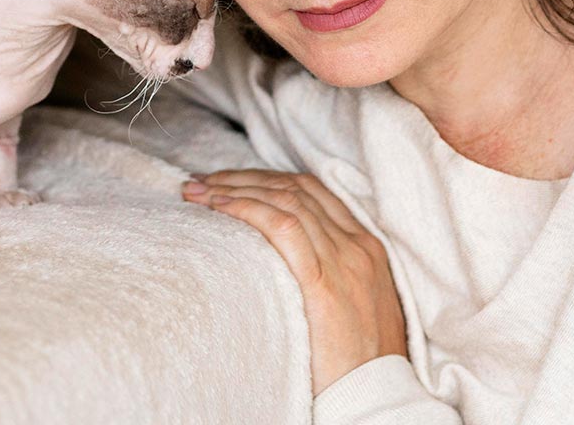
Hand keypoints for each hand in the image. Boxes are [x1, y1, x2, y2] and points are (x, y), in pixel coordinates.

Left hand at [182, 169, 408, 394]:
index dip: (267, 180)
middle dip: (245, 178)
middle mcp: (357, 245)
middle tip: (205, 182)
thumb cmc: (358, 362)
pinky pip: (282, 227)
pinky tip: (218, 209)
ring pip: (286, 201)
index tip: (231, 183)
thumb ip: (330, 275)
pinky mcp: (324, 283)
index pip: (312, 191)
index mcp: (367, 246)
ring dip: (235, 189)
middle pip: (295, 188)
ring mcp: (344, 261)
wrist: (376, 395)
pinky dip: (247, 209)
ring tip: (197, 193)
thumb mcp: (354, 306)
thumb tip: (285, 262)